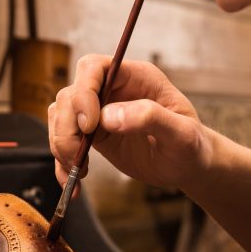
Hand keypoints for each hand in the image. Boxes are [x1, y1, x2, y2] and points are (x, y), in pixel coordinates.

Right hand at [48, 55, 213, 191]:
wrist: (186, 165)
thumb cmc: (190, 145)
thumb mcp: (181, 133)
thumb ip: (150, 118)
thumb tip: (109, 116)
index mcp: (134, 78)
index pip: (94, 68)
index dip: (84, 93)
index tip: (90, 126)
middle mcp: (111, 90)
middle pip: (69, 95)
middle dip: (66, 127)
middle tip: (77, 156)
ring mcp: (98, 112)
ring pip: (59, 117)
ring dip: (60, 145)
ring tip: (79, 172)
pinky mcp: (91, 134)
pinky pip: (63, 141)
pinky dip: (61, 164)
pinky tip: (72, 183)